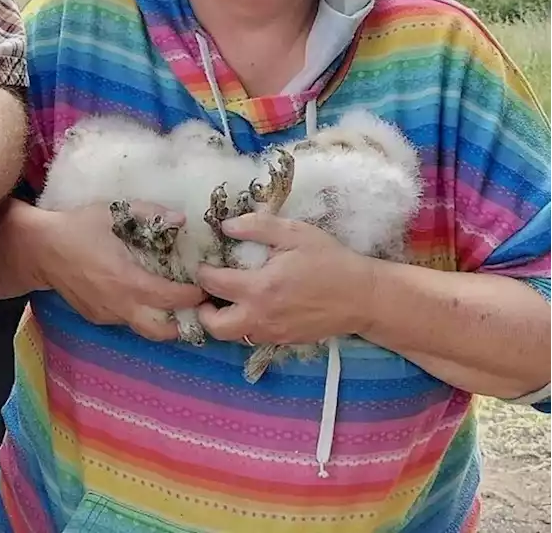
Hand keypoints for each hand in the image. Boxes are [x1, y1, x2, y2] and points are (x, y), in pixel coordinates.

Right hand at [26, 202, 206, 340]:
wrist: (39, 247)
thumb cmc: (79, 226)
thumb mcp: (114, 211)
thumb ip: (150, 214)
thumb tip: (181, 221)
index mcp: (127, 280)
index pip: (171, 298)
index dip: (193, 295)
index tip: (204, 286)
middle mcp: (119, 304)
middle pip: (163, 331)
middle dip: (184, 322)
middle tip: (194, 304)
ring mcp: (106, 314)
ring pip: (143, 328)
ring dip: (162, 319)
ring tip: (171, 301)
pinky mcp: (95, 316)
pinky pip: (124, 320)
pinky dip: (138, 313)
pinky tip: (138, 294)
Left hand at [195, 213, 374, 345]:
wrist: (364, 297)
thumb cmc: (329, 261)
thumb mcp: (294, 233)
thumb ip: (256, 226)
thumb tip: (225, 226)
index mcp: (260, 288)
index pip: (214, 284)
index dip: (202, 272)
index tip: (203, 262)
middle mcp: (262, 316)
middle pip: (215, 327)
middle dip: (203, 311)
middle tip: (206, 293)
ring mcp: (274, 333)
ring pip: (235, 336)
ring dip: (224, 321)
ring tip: (227, 300)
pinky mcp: (286, 341)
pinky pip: (255, 338)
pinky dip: (245, 325)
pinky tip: (252, 306)